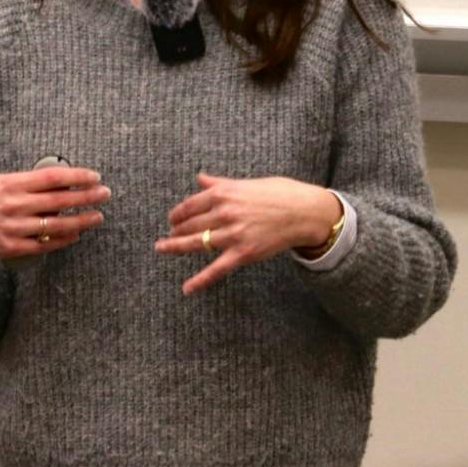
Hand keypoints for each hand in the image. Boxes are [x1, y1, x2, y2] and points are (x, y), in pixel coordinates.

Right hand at [0, 167, 109, 259]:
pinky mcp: (11, 247)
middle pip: (58, 201)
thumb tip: (60, 181)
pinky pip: (43, 243)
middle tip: (104, 193)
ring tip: (97, 216)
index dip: (76, 177)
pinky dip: (62, 239)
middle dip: (86, 196)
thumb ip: (26, 182)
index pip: (51, 178)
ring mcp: (13, 228)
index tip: (94, 176)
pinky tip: (75, 234)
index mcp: (10, 184)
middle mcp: (13, 206)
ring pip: (55, 224)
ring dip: (80, 220)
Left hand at [155, 172, 341, 294]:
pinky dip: (200, 280)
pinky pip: (217, 269)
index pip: (190, 204)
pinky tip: (187, 288)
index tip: (172, 218)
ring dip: (176, 247)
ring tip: (162, 249)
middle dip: (176, 230)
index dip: (178, 213)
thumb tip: (199, 177)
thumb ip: (220, 183)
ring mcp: (232, 234)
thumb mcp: (247, 183)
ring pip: (196, 243)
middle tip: (168, 235)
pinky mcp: (243, 253)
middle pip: (190, 224)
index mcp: (223, 193)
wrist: (305, 212)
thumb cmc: (279, 194)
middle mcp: (224, 213)